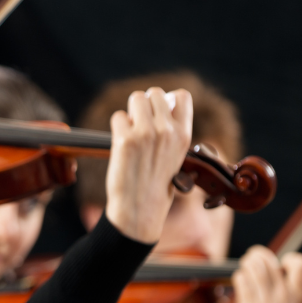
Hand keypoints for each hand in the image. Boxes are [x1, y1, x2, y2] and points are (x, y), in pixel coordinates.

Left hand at [104, 87, 192, 242]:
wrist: (139, 209)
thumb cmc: (155, 184)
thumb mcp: (175, 156)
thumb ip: (170, 131)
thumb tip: (158, 102)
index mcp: (183, 135)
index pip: (181, 96)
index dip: (167, 100)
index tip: (159, 112)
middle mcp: (167, 130)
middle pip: (154, 93)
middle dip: (144, 105)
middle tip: (140, 125)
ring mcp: (146, 133)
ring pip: (135, 99)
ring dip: (130, 113)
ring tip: (131, 133)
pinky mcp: (125, 139)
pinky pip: (118, 117)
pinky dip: (117, 127)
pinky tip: (121, 144)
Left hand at [233, 246, 301, 302]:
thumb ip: (293, 287)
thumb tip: (280, 267)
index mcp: (298, 294)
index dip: (291, 259)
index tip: (283, 265)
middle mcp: (283, 294)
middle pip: (268, 260)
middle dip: (258, 255)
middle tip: (254, 260)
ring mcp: (265, 300)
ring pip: (253, 266)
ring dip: (247, 264)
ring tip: (247, 270)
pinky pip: (241, 280)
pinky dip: (239, 277)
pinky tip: (242, 283)